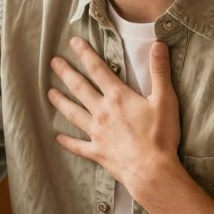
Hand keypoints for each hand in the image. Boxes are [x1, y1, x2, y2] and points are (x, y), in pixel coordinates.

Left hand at [48, 37, 182, 196]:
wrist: (152, 171)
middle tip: (53, 62)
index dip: (85, 54)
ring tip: (49, 93)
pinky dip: (67, 142)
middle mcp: (102, 112)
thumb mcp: (164, 100)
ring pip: (73, 113)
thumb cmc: (160, 136)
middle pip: (80, 88)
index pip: (98, 70)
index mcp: (118, 97)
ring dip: (61, 102)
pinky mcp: (97, 152)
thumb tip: (158, 44)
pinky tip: (58, 138)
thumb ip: (160, 71)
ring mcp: (97, 133)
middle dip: (66, 73)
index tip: (73, 42)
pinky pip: (78, 146)